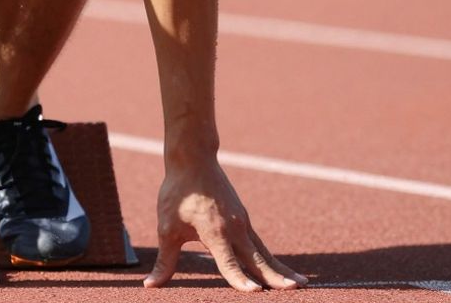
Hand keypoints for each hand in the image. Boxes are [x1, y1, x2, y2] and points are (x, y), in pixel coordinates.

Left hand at [144, 158, 306, 290]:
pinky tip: (279, 268)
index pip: (230, 263)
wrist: (193, 160)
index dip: (241, 280)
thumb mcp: (167, 229)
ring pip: (264, 252)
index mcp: (216, 232)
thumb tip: (150, 286)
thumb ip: (165, 261)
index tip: (255, 293)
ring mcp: (242, 223)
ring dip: (280, 268)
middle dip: (276, 277)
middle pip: (257, 259)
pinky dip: (270, 257)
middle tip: (294, 289)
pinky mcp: (243, 218)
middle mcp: (235, 229)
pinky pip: (259, 243)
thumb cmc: (178, 194)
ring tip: (300, 283)